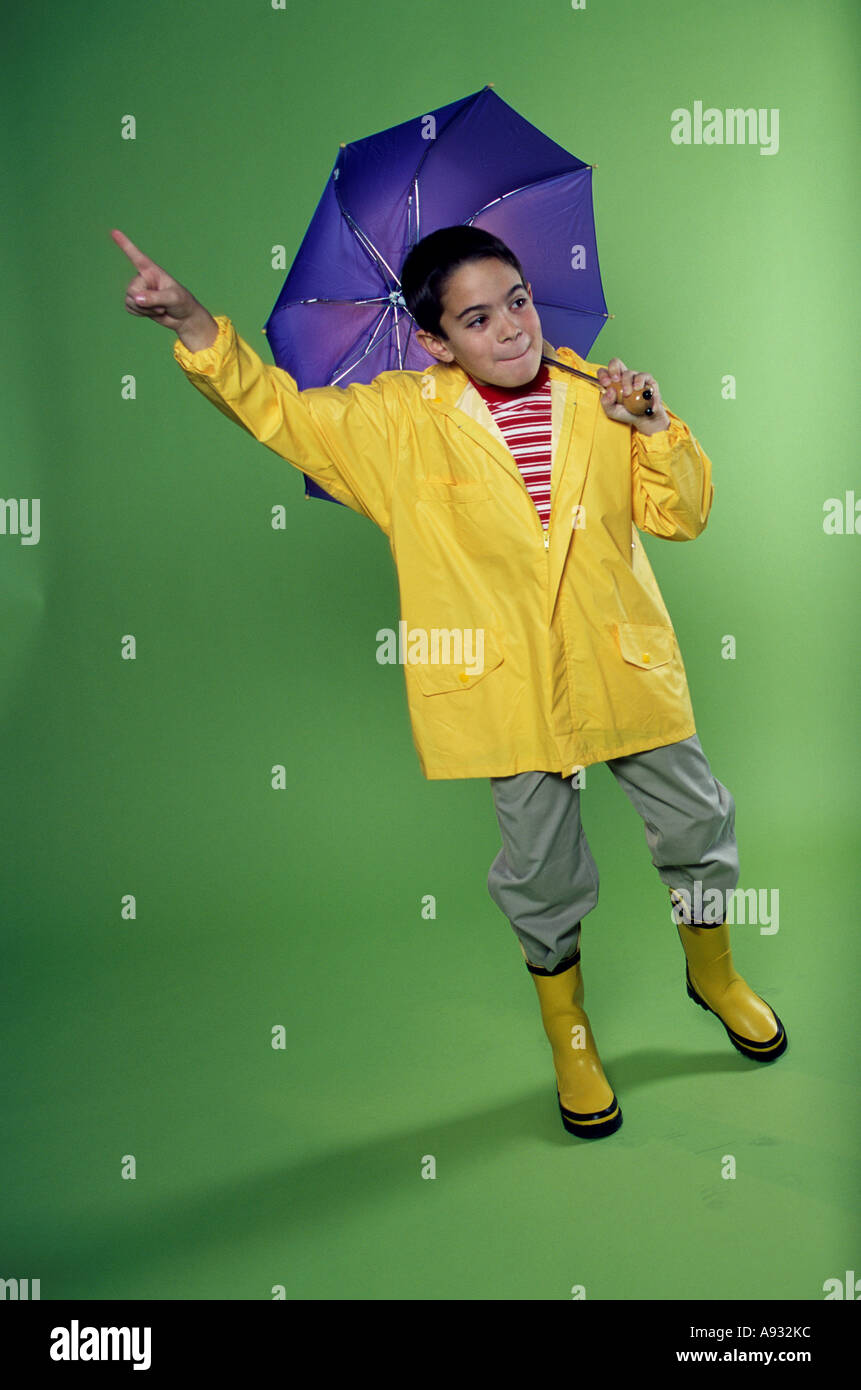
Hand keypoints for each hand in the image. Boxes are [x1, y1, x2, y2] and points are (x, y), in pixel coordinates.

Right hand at [111, 228, 215, 345]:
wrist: (183, 317)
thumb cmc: (182, 302)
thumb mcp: (173, 298)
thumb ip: (155, 298)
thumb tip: (136, 298)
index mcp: (151, 270)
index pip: (136, 256)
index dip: (124, 244)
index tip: (114, 231)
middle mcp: (142, 278)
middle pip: (131, 289)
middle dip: (145, 302)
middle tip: (162, 305)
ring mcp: (139, 290)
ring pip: (129, 300)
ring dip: (145, 309)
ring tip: (160, 308)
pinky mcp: (136, 302)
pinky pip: (129, 308)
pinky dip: (141, 314)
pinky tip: (152, 312)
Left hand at [596, 358, 669, 433]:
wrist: (644, 420)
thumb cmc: (627, 413)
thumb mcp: (612, 412)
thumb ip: (606, 402)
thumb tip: (610, 389)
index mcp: (613, 383)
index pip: (604, 371)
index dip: (603, 374)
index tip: (606, 383)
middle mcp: (624, 377)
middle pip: (616, 363)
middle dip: (614, 370)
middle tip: (616, 381)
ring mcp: (636, 378)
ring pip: (630, 373)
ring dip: (628, 383)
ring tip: (629, 395)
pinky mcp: (649, 381)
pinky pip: (646, 378)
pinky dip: (644, 388)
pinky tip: (644, 399)